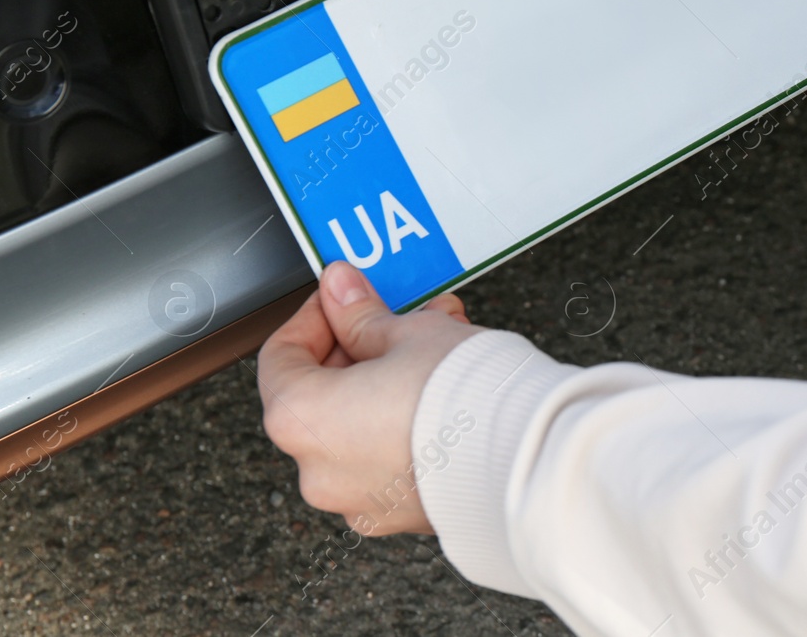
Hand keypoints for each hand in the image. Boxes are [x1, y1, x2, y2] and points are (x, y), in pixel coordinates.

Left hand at [257, 261, 480, 534]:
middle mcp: (319, 471)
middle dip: (362, 348)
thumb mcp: (409, 333)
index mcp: (303, 420)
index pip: (281, 358)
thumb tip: (340, 290)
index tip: (343, 297)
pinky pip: (388, 460)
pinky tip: (445, 390)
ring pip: (358, 428)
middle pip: (321, 396)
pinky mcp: (402, 515)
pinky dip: (403, 424)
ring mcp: (360, 500)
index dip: (313, 316)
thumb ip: (363, 315)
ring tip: (439, 343)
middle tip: (398, 317)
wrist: (525, 454)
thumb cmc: (462, 396)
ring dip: (387, 382)